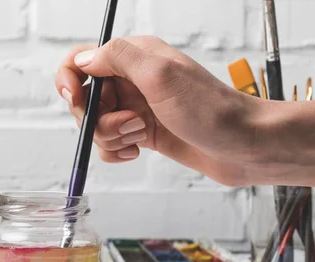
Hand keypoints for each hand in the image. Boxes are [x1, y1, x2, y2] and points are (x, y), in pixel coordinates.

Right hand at [55, 36, 262, 186]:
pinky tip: (138, 151)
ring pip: (96, 125)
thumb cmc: (212, 111)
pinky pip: (110, 143)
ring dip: (111, 136)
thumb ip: (118, 58)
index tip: (77, 100)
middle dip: (97, 117)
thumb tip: (84, 60)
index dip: (70, 79)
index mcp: (135, 57)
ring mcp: (137, 108)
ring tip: (141, 136)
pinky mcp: (142, 133)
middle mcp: (132, 81)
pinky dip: (116, 151)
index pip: (83, 59)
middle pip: (86, 98)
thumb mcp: (161, 75)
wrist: (243, 146)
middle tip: (129, 122)